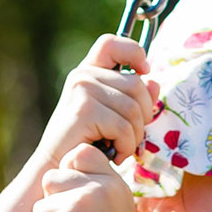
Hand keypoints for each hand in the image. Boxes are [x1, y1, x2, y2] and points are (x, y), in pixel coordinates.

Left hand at [28, 143, 151, 211]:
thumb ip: (96, 190)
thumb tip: (57, 177)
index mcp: (115, 183)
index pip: (80, 153)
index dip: (69, 173)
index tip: (74, 200)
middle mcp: (100, 188)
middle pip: (52, 178)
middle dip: (52, 204)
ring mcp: (81, 203)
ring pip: (40, 205)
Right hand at [31, 35, 161, 185]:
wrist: (57, 168)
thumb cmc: (86, 143)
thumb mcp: (113, 116)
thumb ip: (132, 98)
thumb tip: (153, 81)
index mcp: (89, 71)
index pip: (112, 43)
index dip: (134, 52)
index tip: (144, 71)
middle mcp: (83, 75)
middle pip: (137, 85)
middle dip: (143, 116)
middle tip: (129, 136)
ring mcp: (82, 89)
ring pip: (134, 109)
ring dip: (134, 136)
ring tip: (120, 147)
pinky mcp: (84, 110)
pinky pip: (124, 127)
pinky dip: (125, 146)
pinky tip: (114, 155)